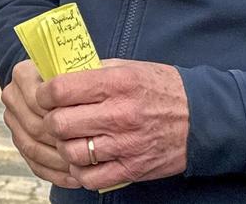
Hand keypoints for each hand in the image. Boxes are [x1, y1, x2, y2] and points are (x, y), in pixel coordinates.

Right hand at [1, 59, 81, 188]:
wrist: (64, 84)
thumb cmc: (80, 74)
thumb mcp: (83, 66)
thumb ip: (83, 72)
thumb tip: (95, 82)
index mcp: (23, 74)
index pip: (37, 98)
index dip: (58, 112)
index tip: (81, 119)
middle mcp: (13, 97)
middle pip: (34, 125)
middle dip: (60, 139)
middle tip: (84, 147)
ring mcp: (14, 121)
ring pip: (32, 147)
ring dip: (58, 159)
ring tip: (81, 163)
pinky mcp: (20, 142)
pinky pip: (33, 163)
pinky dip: (54, 172)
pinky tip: (74, 176)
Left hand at [36, 59, 189, 190]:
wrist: (200, 118)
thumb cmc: (164, 89)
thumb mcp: (133, 68)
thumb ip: (98, 72)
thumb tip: (64, 73)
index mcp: (119, 83)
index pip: (63, 89)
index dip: (45, 93)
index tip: (45, 94)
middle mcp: (120, 114)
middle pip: (60, 123)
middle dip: (51, 120)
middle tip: (56, 117)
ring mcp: (124, 145)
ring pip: (71, 152)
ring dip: (64, 145)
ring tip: (71, 138)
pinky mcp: (129, 169)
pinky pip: (88, 177)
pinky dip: (80, 169)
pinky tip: (85, 157)